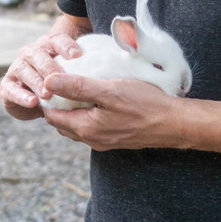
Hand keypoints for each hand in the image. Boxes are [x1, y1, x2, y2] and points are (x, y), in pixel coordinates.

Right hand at [0, 32, 82, 120]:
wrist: (33, 99)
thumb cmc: (60, 83)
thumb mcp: (72, 73)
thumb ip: (87, 65)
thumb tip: (116, 55)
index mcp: (47, 45)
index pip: (56, 40)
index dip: (66, 46)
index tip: (77, 56)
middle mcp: (30, 53)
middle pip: (38, 54)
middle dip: (49, 66)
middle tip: (61, 79)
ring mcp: (17, 68)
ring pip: (25, 71)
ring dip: (36, 82)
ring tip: (48, 95)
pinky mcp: (7, 86)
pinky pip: (12, 89)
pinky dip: (22, 96)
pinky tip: (33, 103)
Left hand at [42, 72, 187, 150]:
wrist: (173, 123)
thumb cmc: (143, 104)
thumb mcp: (108, 90)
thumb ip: (77, 86)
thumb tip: (48, 81)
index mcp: (86, 128)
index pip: (52, 116)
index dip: (46, 98)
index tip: (46, 80)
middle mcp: (92, 139)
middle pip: (62, 123)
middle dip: (55, 105)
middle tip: (56, 83)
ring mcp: (104, 141)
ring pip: (76, 126)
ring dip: (70, 110)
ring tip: (72, 89)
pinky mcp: (115, 139)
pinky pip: (90, 128)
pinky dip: (84, 114)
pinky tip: (93, 100)